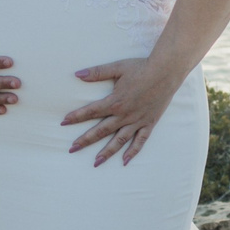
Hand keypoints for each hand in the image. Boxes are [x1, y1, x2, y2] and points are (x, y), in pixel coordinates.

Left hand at [61, 57, 176, 164]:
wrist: (166, 72)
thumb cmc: (141, 68)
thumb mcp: (117, 67)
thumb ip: (97, 72)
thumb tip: (77, 74)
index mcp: (115, 101)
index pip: (91, 111)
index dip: (76, 117)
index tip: (63, 122)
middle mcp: (124, 115)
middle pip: (101, 131)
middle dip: (85, 140)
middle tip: (72, 149)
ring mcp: (137, 121)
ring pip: (119, 141)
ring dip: (106, 152)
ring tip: (95, 162)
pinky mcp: (149, 123)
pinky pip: (140, 141)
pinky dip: (133, 152)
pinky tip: (125, 162)